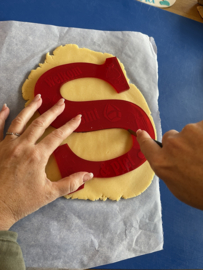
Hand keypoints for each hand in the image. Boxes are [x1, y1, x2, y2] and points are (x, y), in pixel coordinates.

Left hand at [0, 95, 92, 229]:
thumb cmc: (21, 202)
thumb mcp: (49, 194)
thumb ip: (70, 183)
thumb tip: (89, 175)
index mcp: (37, 156)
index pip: (57, 136)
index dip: (69, 126)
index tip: (78, 118)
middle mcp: (22, 146)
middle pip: (40, 124)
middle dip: (53, 111)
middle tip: (61, 102)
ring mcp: (6, 145)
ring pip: (20, 121)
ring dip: (31, 108)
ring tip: (39, 98)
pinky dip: (1, 116)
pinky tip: (5, 107)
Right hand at [136, 122, 202, 209]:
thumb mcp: (178, 188)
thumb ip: (167, 170)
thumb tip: (167, 161)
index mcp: (162, 163)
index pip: (147, 145)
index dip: (144, 138)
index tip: (141, 133)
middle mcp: (171, 145)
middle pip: (170, 137)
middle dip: (180, 144)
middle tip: (196, 157)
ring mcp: (188, 133)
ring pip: (189, 132)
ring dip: (197, 140)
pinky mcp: (202, 126)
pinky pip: (202, 127)